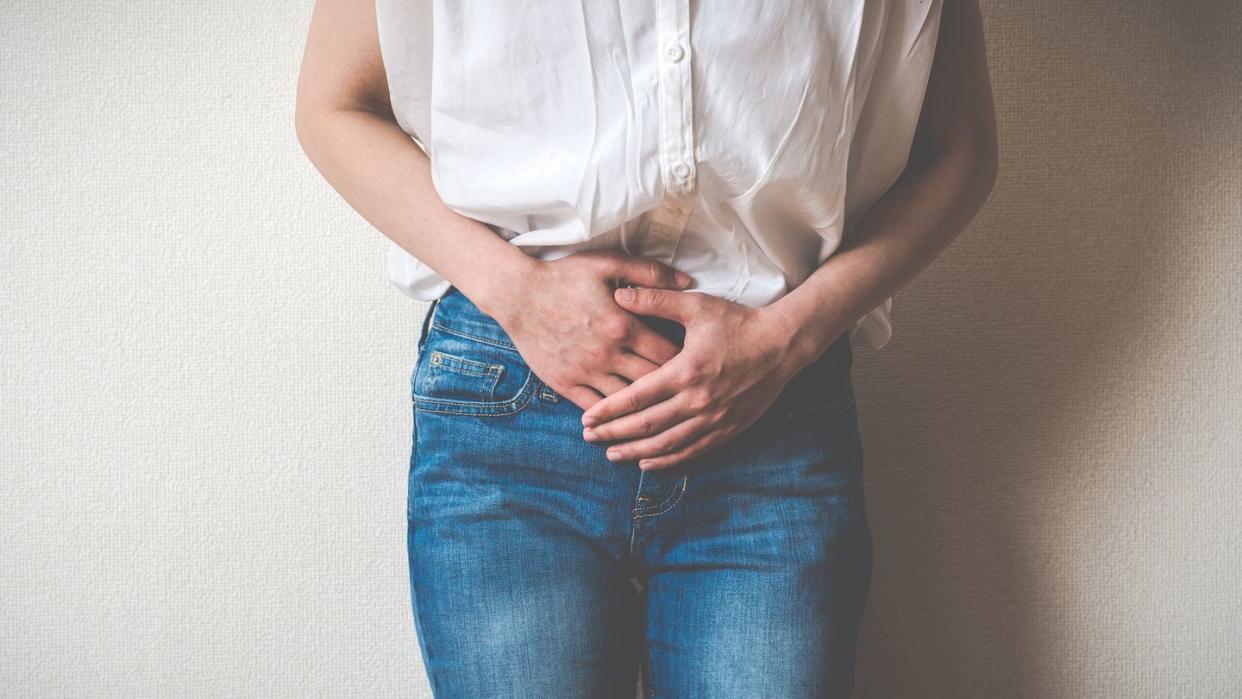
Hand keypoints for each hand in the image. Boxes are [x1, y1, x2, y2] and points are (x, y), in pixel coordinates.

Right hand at [488, 251, 691, 410]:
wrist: (517, 294)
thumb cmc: (565, 276)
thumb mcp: (609, 264)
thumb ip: (650, 273)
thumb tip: (686, 282)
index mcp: (624, 326)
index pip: (669, 355)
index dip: (687, 362)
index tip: (695, 364)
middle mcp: (608, 354)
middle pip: (653, 383)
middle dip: (672, 389)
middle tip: (685, 392)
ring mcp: (585, 372)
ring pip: (626, 402)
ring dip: (645, 408)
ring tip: (662, 411)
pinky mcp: (565, 383)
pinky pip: (595, 408)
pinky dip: (612, 416)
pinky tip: (625, 420)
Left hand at [579, 286, 817, 469]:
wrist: (783, 344)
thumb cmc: (738, 322)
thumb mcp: (696, 306)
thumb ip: (656, 300)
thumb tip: (619, 295)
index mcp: (685, 371)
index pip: (637, 397)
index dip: (609, 411)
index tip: (587, 419)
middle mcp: (698, 400)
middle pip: (647, 425)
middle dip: (614, 433)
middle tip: (589, 438)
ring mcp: (714, 418)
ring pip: (668, 443)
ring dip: (636, 451)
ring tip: (612, 455)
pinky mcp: (728, 428)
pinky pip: (693, 450)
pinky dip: (668, 459)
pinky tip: (648, 461)